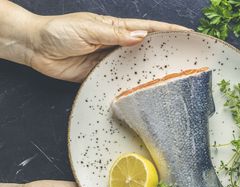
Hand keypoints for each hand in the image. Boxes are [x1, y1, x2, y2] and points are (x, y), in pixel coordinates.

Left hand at [0, 1, 188, 81]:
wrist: (36, 49)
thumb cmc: (58, 32)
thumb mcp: (88, 29)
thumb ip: (114, 35)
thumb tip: (140, 36)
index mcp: (115, 27)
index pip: (148, 28)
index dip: (168, 30)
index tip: (187, 34)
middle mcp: (116, 44)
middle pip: (146, 48)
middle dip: (166, 51)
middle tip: (186, 58)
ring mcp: (110, 60)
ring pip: (136, 66)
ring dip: (150, 70)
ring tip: (171, 76)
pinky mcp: (102, 75)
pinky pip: (120, 80)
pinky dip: (131, 84)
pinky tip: (143, 89)